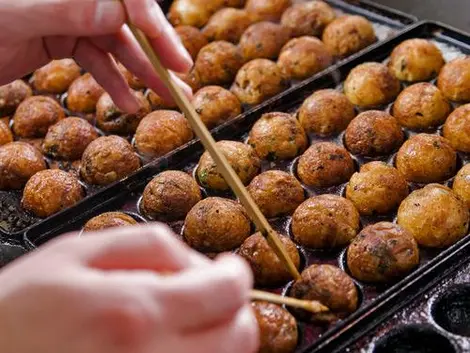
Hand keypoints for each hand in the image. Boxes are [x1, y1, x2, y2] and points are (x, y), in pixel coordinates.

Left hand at [0, 0, 193, 111]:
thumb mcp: (14, 14)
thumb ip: (66, 7)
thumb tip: (119, 12)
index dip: (148, 18)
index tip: (171, 51)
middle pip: (124, 18)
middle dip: (154, 48)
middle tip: (181, 75)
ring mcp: (67, 16)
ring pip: (114, 43)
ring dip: (140, 72)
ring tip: (165, 97)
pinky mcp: (60, 39)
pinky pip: (95, 61)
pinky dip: (112, 83)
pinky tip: (127, 103)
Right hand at [0, 224, 258, 352]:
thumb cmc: (12, 318)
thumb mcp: (71, 256)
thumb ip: (144, 245)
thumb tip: (193, 259)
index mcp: (136, 313)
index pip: (228, 291)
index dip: (237, 273)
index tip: (229, 268)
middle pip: (241, 336)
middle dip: (234, 307)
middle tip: (211, 294)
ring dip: (220, 336)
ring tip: (188, 319)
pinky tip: (171, 345)